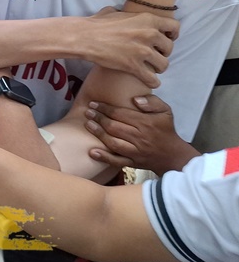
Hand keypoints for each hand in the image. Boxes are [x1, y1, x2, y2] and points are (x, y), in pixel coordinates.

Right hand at [81, 7, 178, 86]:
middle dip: (163, 53)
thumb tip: (121, 13)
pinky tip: (148, 81)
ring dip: (158, 68)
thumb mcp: (114, 12)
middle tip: (154, 55)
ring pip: (163, 65)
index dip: (172, 35)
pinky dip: (152, 82)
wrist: (84, 37)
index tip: (167, 39)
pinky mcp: (133, 66)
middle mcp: (149, 34)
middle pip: (169, 48)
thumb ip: (126, 14)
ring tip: (151, 69)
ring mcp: (142, 51)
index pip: (174, 27)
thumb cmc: (96, 24)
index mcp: (148, 19)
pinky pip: (152, 79)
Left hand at [84, 96, 199, 174]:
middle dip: (98, 118)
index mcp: (146, 123)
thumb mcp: (166, 111)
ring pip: (113, 142)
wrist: (173, 155)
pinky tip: (92, 152)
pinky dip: (104, 157)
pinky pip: (117, 161)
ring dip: (98, 133)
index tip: (94, 104)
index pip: (121, 114)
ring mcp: (135, 151)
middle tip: (87, 112)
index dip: (105, 108)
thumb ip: (152, 102)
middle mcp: (139, 137)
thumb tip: (135, 99)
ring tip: (87, 125)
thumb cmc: (166, 130)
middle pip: (114, 127)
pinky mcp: (132, 162)